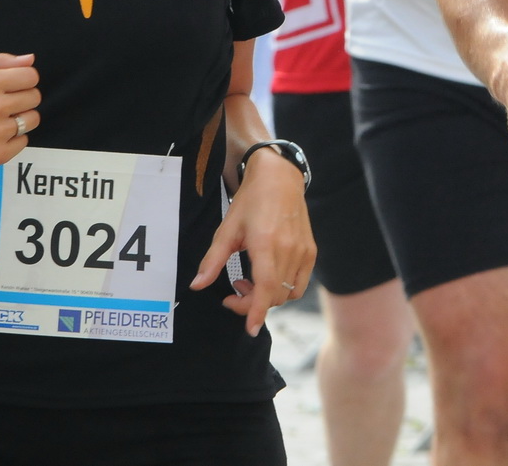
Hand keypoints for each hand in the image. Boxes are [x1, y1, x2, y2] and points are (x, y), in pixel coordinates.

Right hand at [0, 53, 39, 177]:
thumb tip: (31, 59)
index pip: (31, 76)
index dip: (23, 80)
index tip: (12, 86)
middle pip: (35, 97)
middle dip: (22, 98)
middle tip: (2, 105)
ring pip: (32, 119)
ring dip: (21, 119)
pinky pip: (24, 141)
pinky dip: (13, 139)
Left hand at [191, 151, 314, 335]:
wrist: (280, 178)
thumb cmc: (251, 201)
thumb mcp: (227, 229)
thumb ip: (213, 261)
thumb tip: (197, 286)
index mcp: (265, 243)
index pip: (266, 287)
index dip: (257, 311)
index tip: (251, 329)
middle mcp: (288, 249)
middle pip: (273, 295)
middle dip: (251, 303)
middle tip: (234, 291)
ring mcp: (303, 252)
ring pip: (287, 293)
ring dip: (267, 298)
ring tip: (249, 282)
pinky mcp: (311, 252)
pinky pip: (299, 284)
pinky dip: (283, 290)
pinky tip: (268, 277)